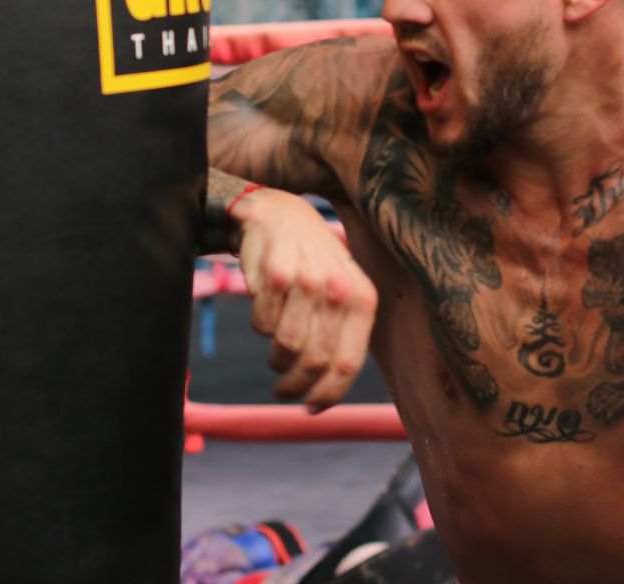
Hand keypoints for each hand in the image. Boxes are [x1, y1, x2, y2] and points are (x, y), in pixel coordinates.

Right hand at [234, 188, 377, 411]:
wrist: (281, 214)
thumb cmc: (314, 263)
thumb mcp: (342, 291)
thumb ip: (343, 335)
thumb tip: (328, 393)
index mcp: (363, 297)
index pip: (347, 363)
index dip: (327, 394)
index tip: (310, 408)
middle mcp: (340, 288)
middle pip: (314, 360)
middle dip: (295, 384)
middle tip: (284, 389)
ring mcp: (308, 280)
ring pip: (285, 347)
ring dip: (276, 358)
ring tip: (276, 351)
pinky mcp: (276, 274)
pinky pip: (261, 324)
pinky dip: (260, 325)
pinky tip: (266, 309)